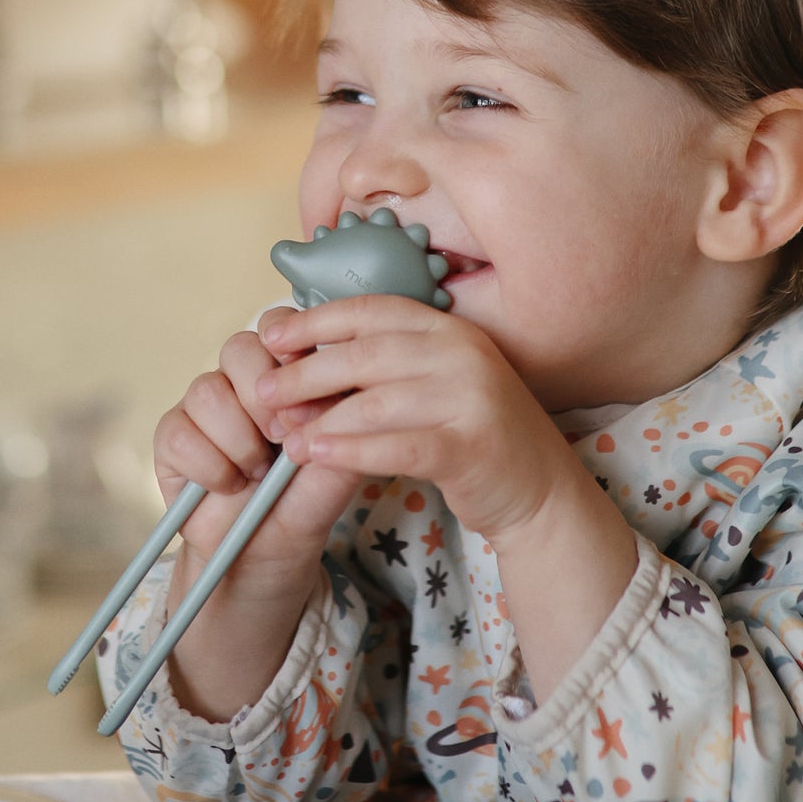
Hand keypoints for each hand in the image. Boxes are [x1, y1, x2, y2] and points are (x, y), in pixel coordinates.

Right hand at [152, 329, 361, 597]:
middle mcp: (242, 383)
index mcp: (286, 378)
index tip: (304, 375)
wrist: (262, 560)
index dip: (288, 345)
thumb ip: (340, 429)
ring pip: (207, 390)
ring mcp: (203, 408)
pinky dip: (210, 467)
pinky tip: (229, 486)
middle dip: (264, 394)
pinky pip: (179, 433)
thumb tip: (343, 386)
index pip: (281, 328)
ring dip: (239, 440)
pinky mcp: (172, 437)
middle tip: (283, 436)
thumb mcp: (335, 474)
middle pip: (239, 348)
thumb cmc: (300, 509)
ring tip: (258, 474)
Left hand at [253, 297, 583, 542]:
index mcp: (448, 329)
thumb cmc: (472, 435)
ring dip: (321, 420)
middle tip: (264, 395)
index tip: (270, 337)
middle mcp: (462, 353)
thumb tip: (305, 355)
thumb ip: (386, 364)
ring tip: (285, 440)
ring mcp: (471, 398)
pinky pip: (397, 446)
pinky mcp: (471, 446)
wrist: (539, 490)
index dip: (314, 321)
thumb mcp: (435, 383)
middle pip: (364, 354)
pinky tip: (319, 456)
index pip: (371, 311)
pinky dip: (351, 450)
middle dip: (305, 374)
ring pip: (375, 402)